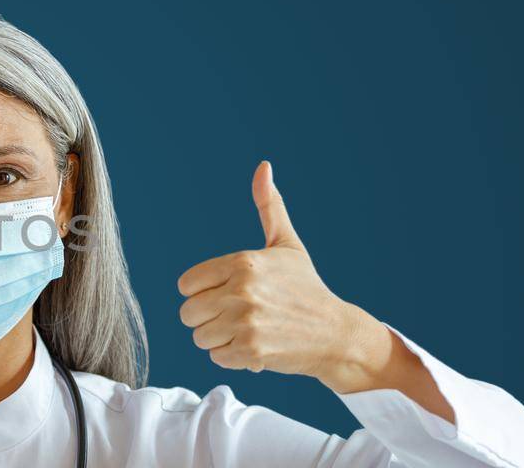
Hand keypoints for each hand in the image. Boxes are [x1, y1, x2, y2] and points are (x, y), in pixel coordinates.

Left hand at [176, 162, 388, 391]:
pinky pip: (216, 356)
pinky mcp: (251, 349)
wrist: (337, 333)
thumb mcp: (287, 245)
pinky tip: (256, 346)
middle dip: (208, 318)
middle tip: (238, 316)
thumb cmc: (306, 288)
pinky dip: (233, 356)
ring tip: (248, 330)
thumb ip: (269, 207)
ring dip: (220, 339)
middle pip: (188, 313)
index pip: (186, 285)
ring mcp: (246, 321)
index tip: (227, 294)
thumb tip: (263, 167)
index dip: (203, 292)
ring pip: (200, 337)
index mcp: (243, 262)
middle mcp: (242, 289)